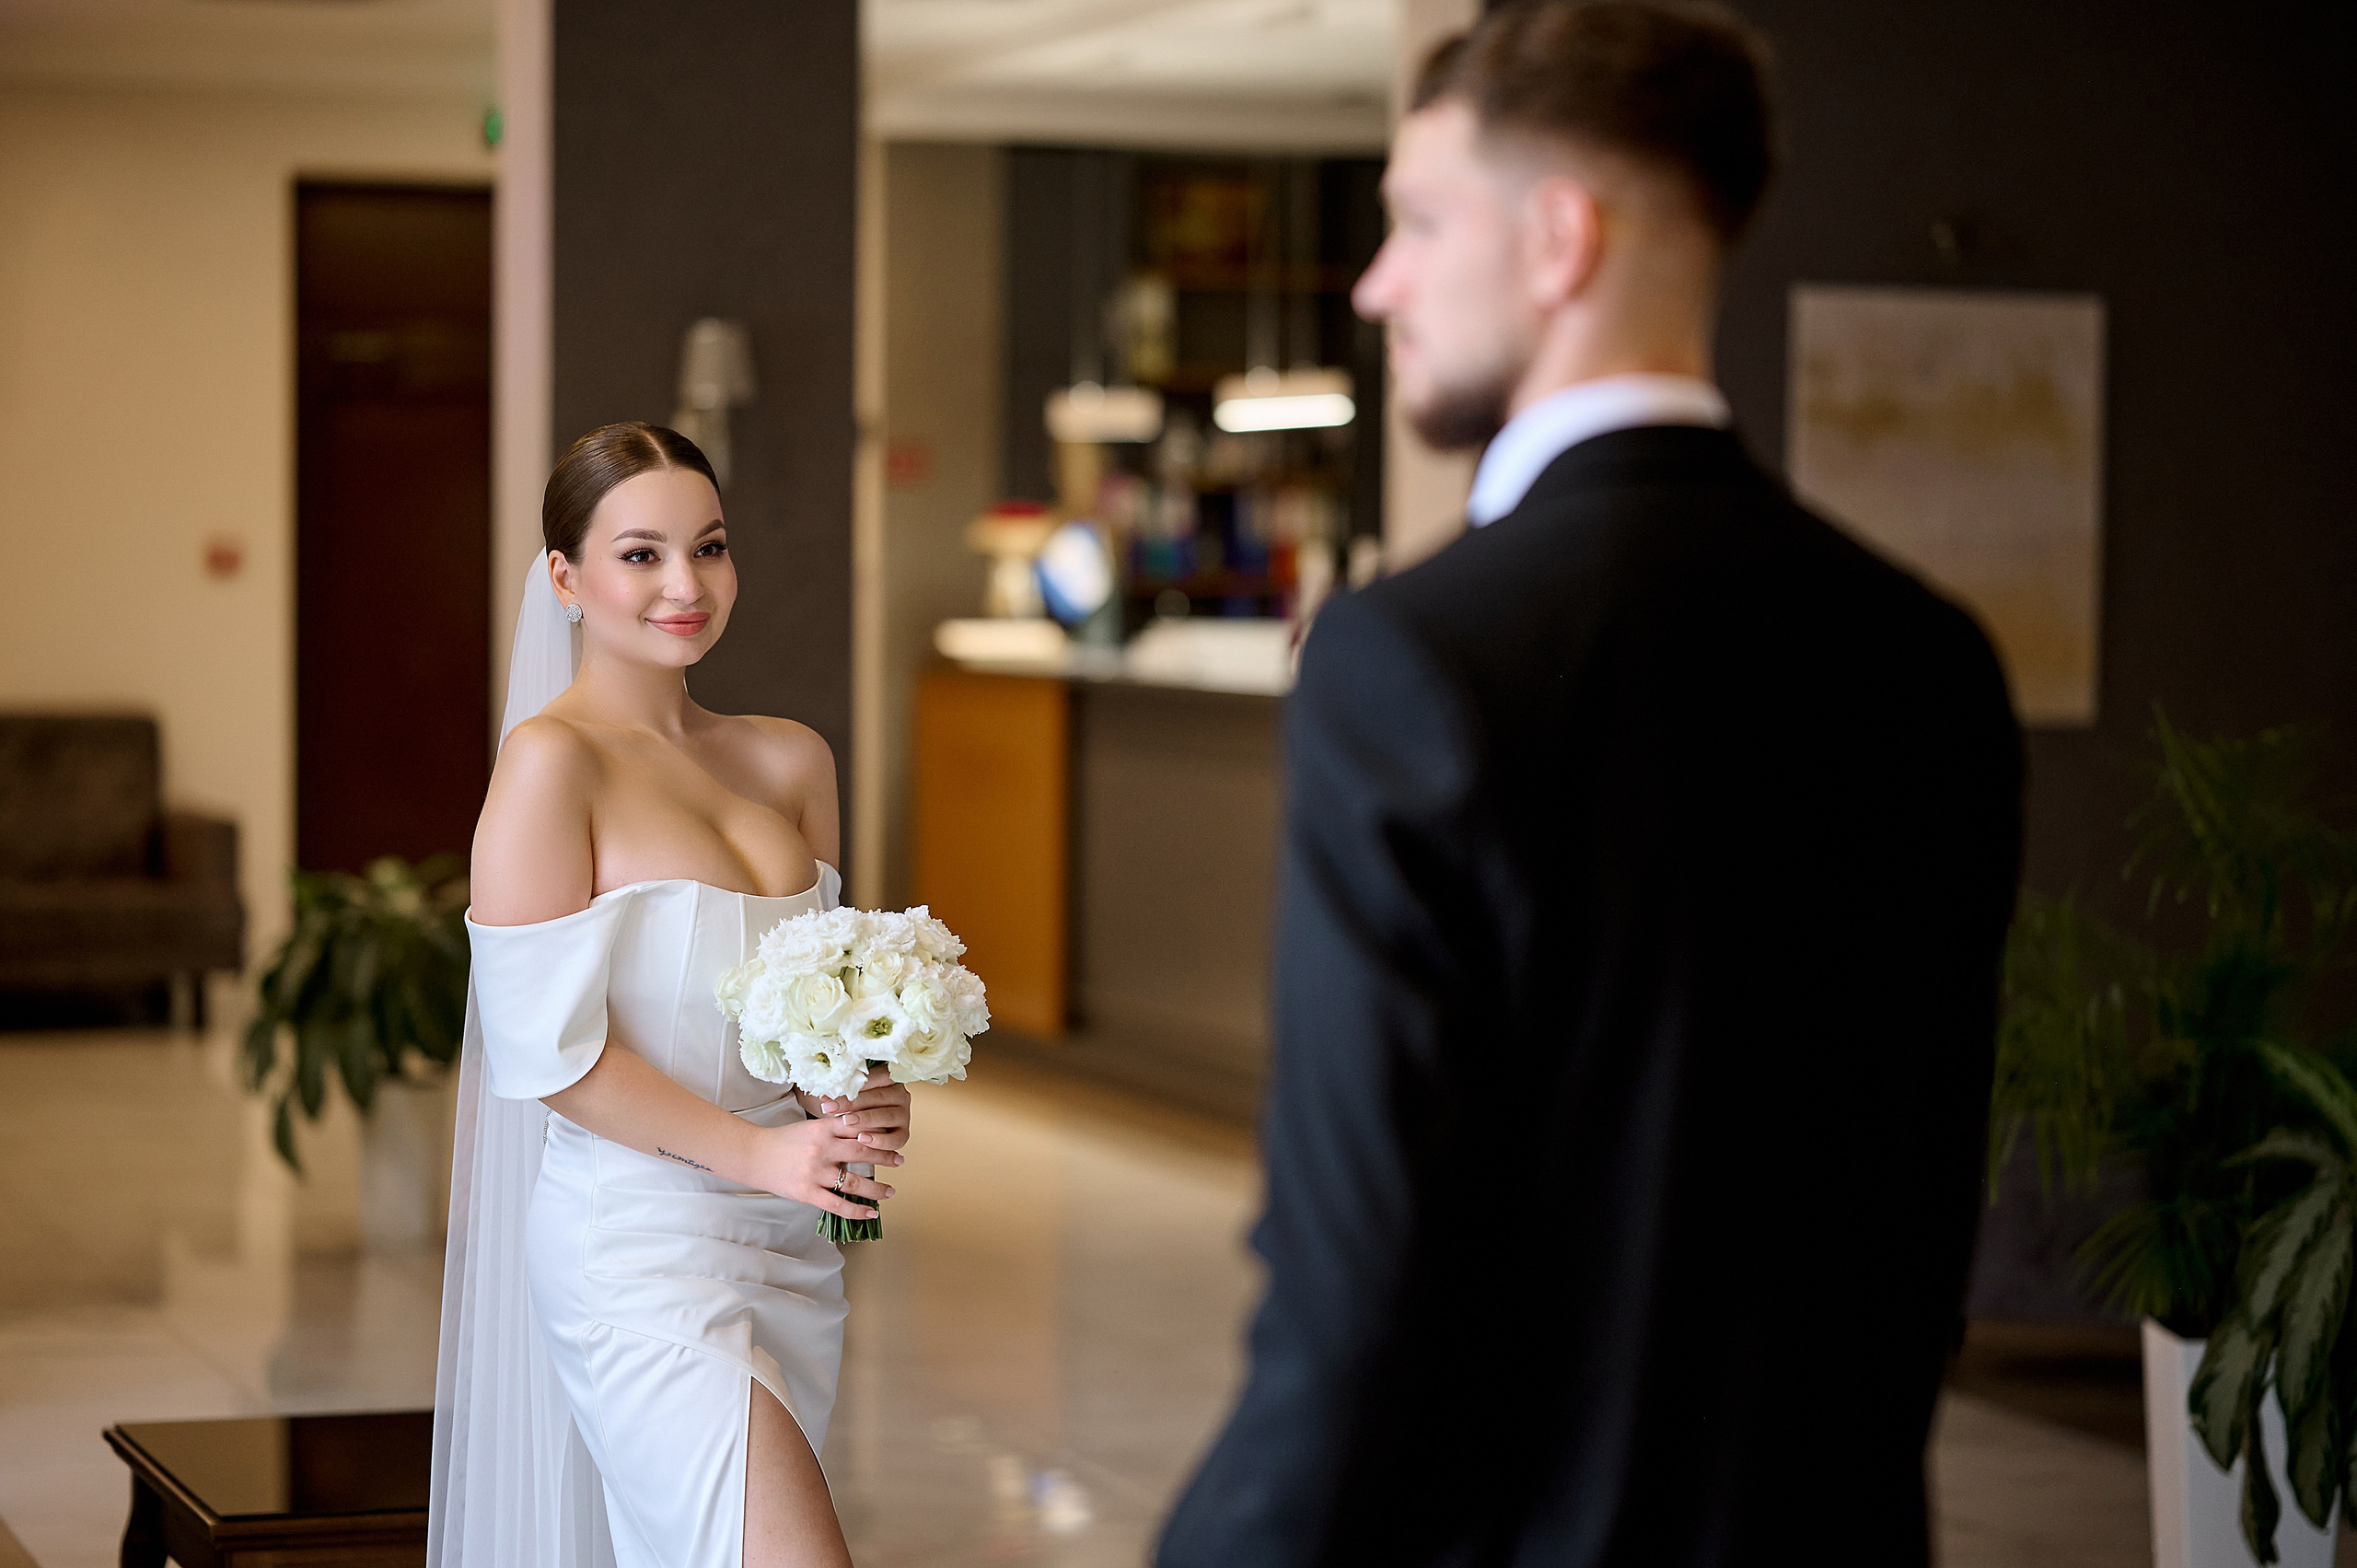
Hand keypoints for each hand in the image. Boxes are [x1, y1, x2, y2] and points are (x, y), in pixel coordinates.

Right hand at [750, 1114, 894, 1220]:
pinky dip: (857, 1210)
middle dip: (886, 1157)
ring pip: (855, 1181)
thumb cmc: (782, 1141)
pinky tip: (870, 1212)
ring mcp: (815, 1172)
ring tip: (890, 1191)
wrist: (753, 1155)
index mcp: (823, 1128)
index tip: (894, 1138)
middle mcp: (822, 1148)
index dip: (879, 1133)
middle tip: (900, 1160)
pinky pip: (838, 1204)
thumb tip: (862, 1133)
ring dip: (877, 1188)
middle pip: (863, 1151)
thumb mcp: (810, 1127)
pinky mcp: (807, 1192)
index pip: (859, 1127)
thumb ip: (834, 1129)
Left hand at [800, 1068, 912, 1157]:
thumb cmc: (851, 1105)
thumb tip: (825, 1096)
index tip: (826, 1096)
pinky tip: (863, 1139)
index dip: (849, 1088)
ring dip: (865, 1120)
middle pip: (878, 1098)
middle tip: (832, 1109)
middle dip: (853, 1104)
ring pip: (887, 1117)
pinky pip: (895, 1139)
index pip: (871, 1080)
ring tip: (846, 1123)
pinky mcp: (903, 1134)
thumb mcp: (846, 1096)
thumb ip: (840, 1093)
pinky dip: (880, 1141)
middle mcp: (900, 1095)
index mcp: (889, 1078)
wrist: (858, 1122)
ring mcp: (904, 1115)